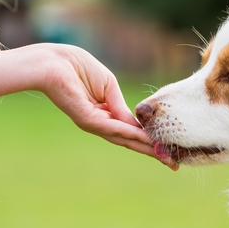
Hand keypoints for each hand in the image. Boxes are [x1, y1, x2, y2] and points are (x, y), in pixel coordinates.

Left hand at [40, 44, 178, 169]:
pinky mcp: (88, 120)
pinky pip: (114, 129)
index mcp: (106, 114)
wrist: (56, 62)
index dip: (150, 140)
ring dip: (146, 148)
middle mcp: (101, 123)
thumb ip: (121, 107)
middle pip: (130, 141)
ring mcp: (94, 124)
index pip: (131, 131)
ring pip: (125, 139)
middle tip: (172, 165)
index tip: (167, 148)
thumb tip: (137, 125)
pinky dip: (132, 134)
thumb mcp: (109, 88)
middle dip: (152, 152)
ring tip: (165, 157)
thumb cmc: (80, 68)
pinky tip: (147, 140)